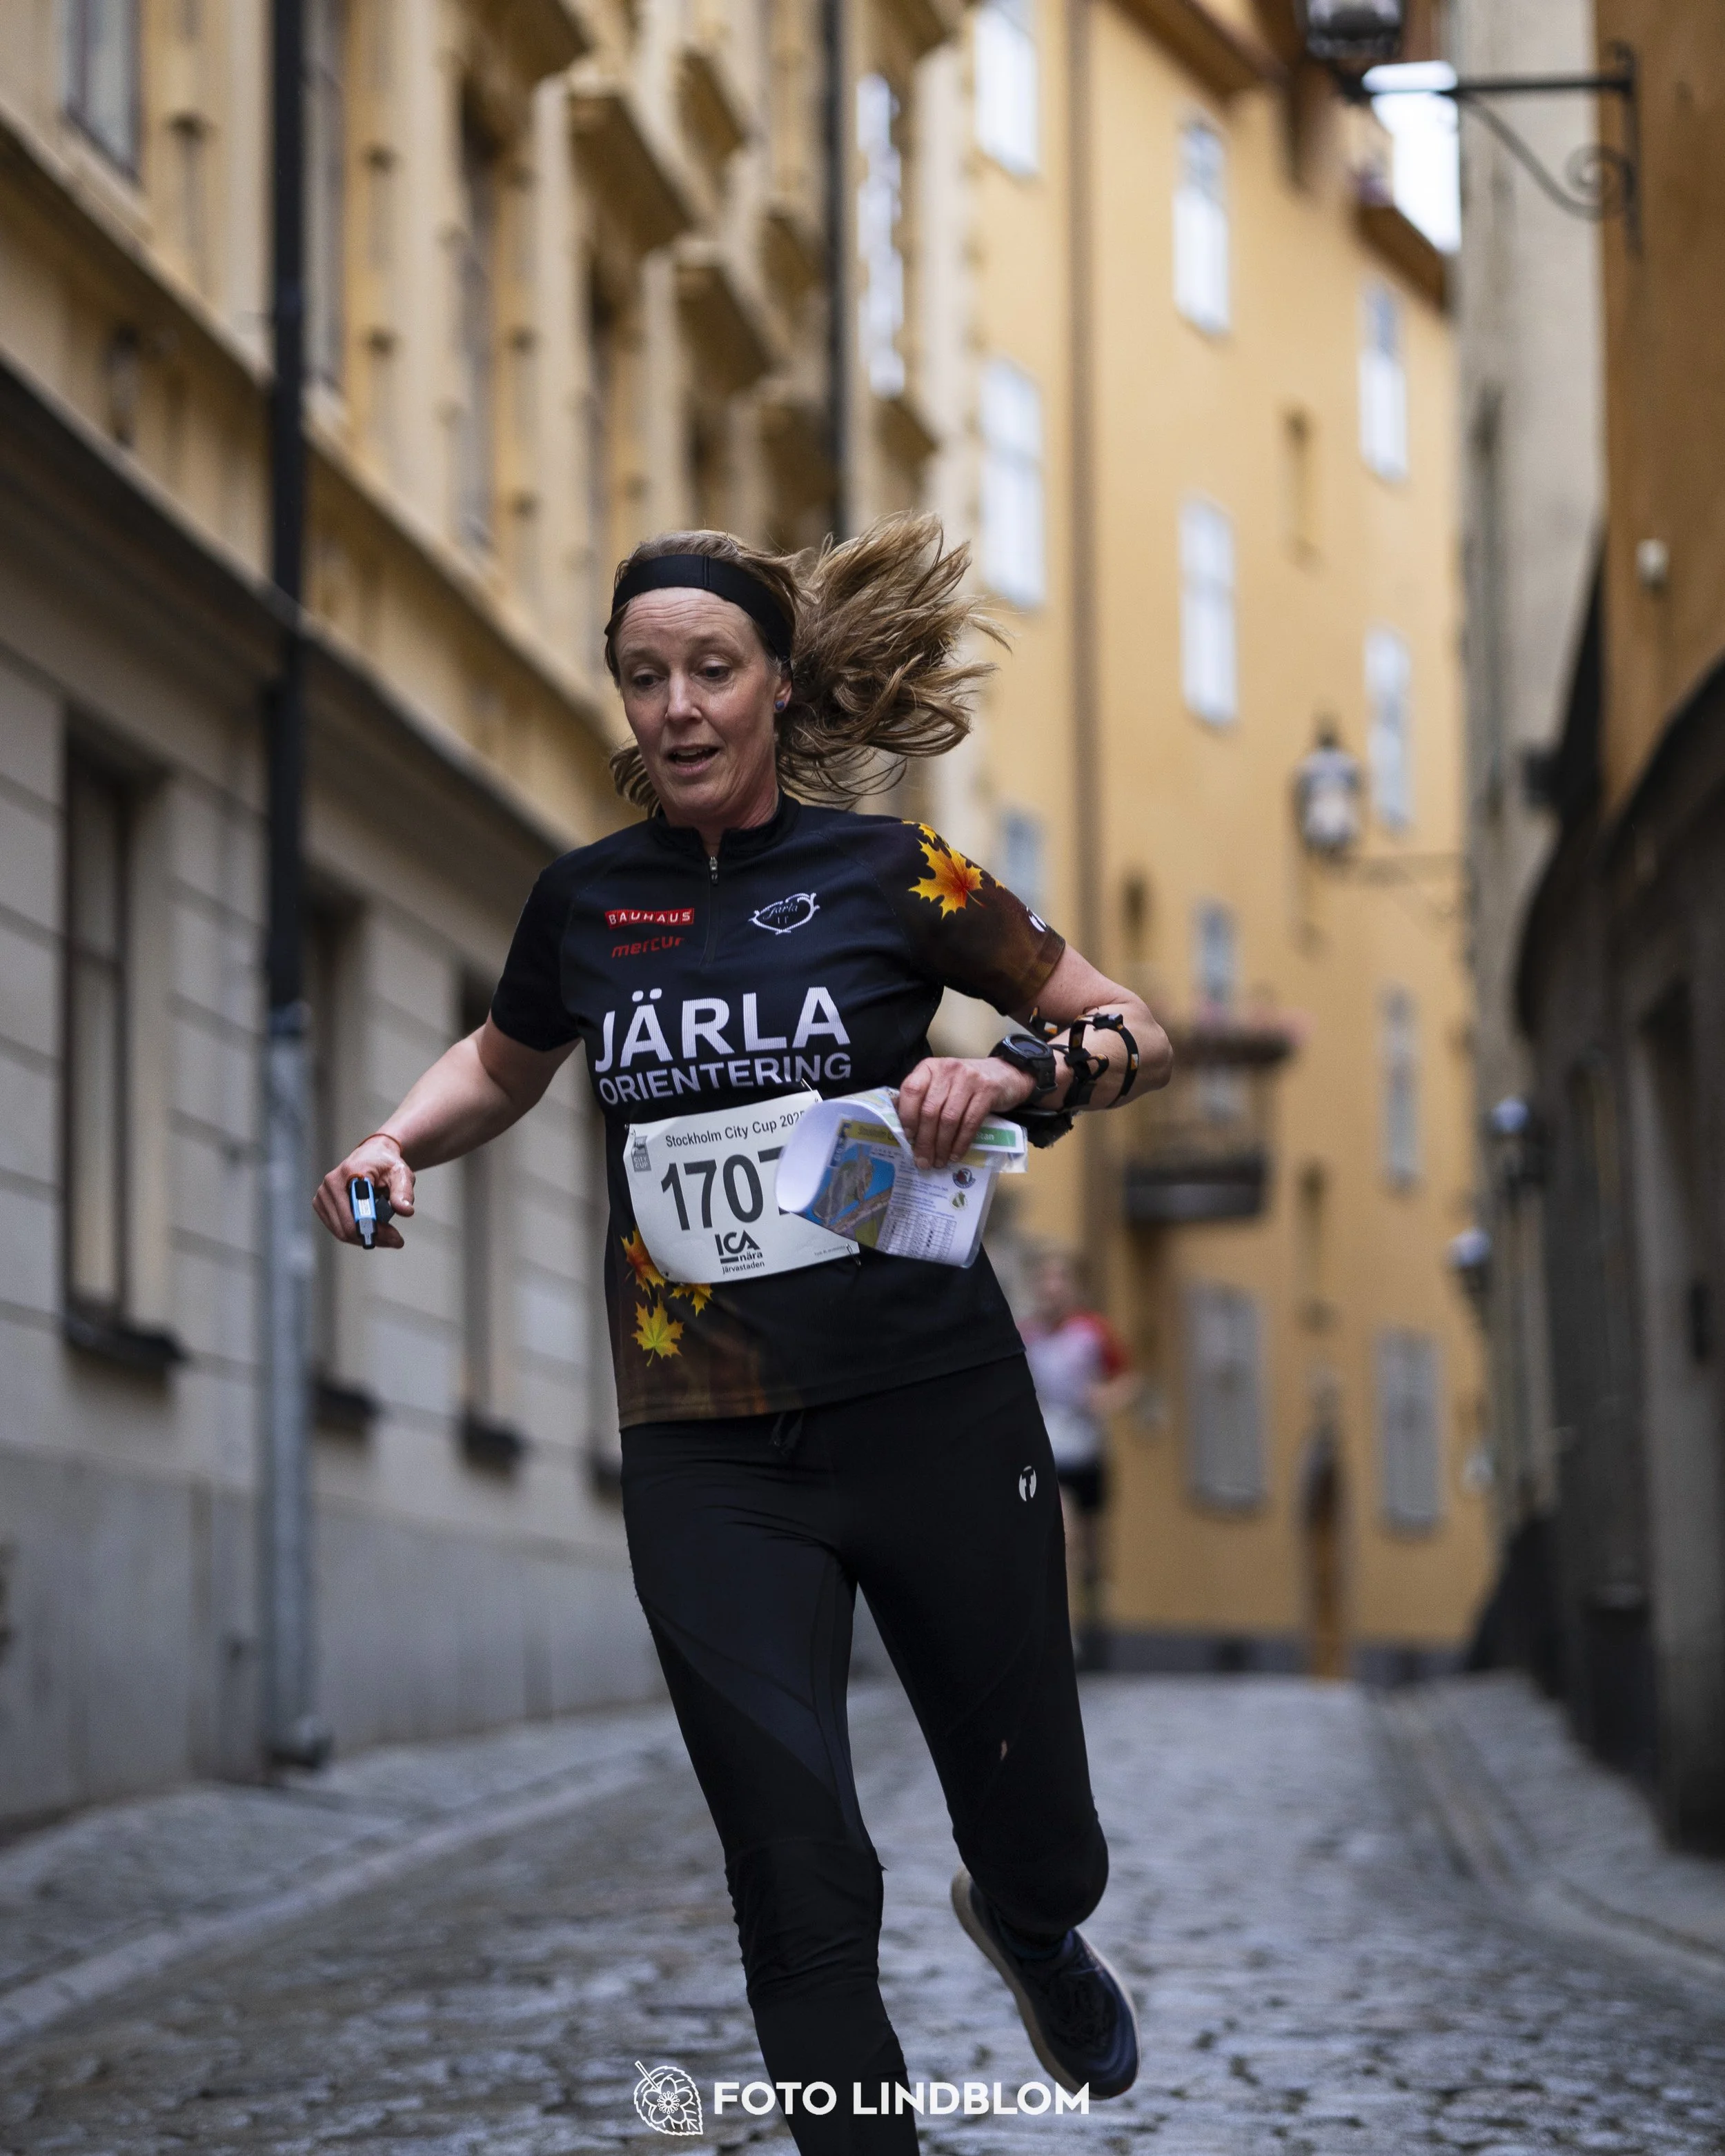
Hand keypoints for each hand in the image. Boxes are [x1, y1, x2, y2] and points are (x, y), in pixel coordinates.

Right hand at [312, 1135, 415, 1248]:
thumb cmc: (385, 1165)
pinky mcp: (321, 1204)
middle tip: (395, 1239)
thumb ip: (404, 1192)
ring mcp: (322, 1195)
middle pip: (348, 1227)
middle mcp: (331, 1184)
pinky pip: (338, 1229)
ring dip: (366, 1238)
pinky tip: (373, 1229)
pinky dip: (356, 1235)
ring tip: (387, 1235)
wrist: (371, 1156)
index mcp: (350, 1173)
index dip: (375, 1229)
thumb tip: (406, 1210)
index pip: (356, 1211)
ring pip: (342, 1232)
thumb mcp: (401, 1174)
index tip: (395, 1238)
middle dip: (374, 1237)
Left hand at [896, 1055, 1034, 1170]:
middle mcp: (948, 1069)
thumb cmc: (965, 1083)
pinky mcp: (987, 1091)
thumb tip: (899, 1125)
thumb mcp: (941, 1083)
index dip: (907, 1116)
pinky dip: (961, 1143)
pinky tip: (956, 1155)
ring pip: (949, 1119)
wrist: (1004, 1074)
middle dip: (925, 1141)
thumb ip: (922, 1098)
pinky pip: (970, 1123)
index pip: (911, 1090)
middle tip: (923, 1161)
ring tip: (939, 1161)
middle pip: (931, 1110)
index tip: (908, 1137)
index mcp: (930, 1067)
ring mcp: (969, 1079)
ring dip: (942, 1145)